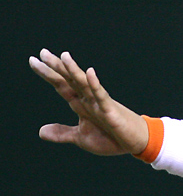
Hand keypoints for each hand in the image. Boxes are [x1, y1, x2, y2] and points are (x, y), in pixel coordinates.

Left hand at [29, 49, 148, 155]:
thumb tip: (41, 131)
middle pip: (70, 80)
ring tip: (63, 56)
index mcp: (81, 104)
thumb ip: (62, 133)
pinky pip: (101, 96)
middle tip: (42, 52)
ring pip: (84, 84)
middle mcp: (88, 100)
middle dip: (56, 66)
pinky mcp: (111, 110)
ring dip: (74, 70)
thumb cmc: (111, 138)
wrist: (134, 143)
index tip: (34, 61)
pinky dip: (95, 85)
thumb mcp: (81, 138)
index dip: (48, 73)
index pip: (62, 85)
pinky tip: (90, 73)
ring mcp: (99, 103)